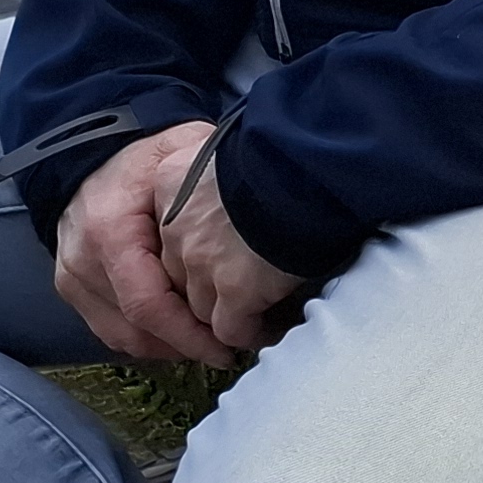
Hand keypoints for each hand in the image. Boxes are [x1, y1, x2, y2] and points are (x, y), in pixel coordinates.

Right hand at [54, 124, 227, 365]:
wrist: (95, 149)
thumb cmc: (147, 154)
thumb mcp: (183, 155)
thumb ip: (212, 189)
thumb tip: (261, 220)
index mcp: (109, 231)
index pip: (148, 305)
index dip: (189, 334)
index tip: (228, 346)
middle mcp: (83, 260)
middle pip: (135, 328)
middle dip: (184, 346)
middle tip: (227, 350)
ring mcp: (72, 277)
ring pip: (121, 336)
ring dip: (166, 347)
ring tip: (208, 343)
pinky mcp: (71, 286)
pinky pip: (108, 328)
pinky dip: (145, 337)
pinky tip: (179, 333)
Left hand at [157, 143, 308, 357]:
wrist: (313, 165)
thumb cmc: (289, 150)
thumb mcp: (237, 150)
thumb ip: (223, 176)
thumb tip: (244, 194)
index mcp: (171, 182)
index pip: (170, 229)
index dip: (197, 246)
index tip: (221, 250)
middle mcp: (176, 225)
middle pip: (180, 271)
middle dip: (206, 283)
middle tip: (237, 286)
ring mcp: (201, 261)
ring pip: (200, 306)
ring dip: (226, 312)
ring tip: (255, 312)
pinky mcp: (233, 291)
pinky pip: (231, 329)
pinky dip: (248, 333)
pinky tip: (266, 327)